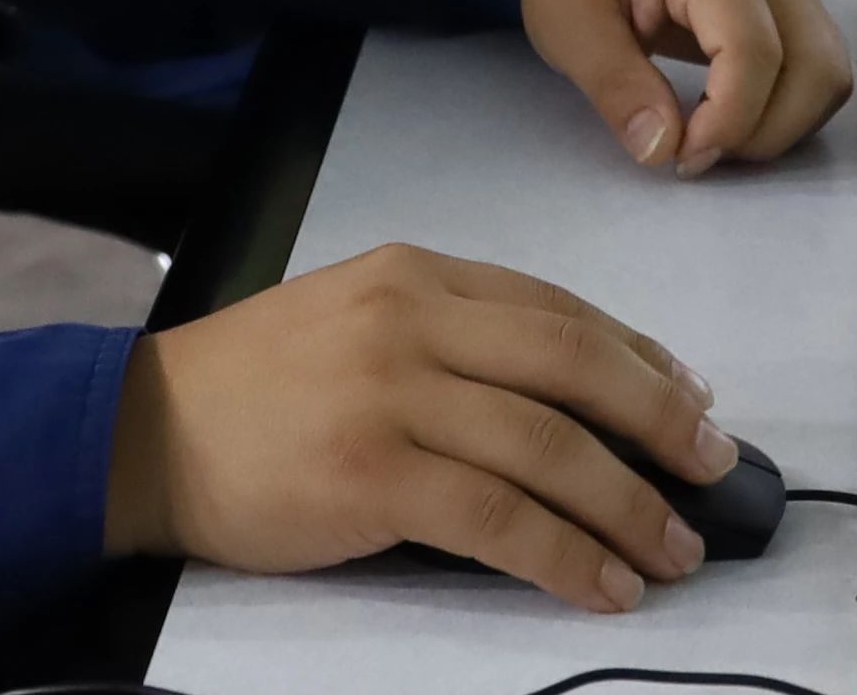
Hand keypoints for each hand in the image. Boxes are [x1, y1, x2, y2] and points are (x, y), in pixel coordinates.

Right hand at [108, 242, 731, 610]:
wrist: (143, 433)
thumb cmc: (253, 387)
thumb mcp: (355, 317)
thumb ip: (449, 336)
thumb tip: (563, 394)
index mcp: (417, 273)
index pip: (558, 309)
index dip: (639, 357)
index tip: (692, 397)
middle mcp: (414, 321)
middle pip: (574, 365)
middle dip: (660, 420)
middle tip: (714, 467)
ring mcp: (395, 395)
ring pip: (550, 447)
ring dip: (629, 505)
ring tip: (671, 549)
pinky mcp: (374, 475)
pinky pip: (500, 519)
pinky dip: (565, 556)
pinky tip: (601, 583)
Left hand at [518, 0, 851, 177]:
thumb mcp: (569, 27)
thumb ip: (618, 88)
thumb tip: (664, 152)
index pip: (756, 52)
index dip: (730, 120)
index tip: (681, 157)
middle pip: (815, 66)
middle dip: (765, 131)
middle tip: (696, 152)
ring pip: (828, 71)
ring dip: (785, 124)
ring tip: (716, 137)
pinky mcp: (788, 2)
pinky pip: (818, 65)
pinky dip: (790, 107)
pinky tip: (735, 117)